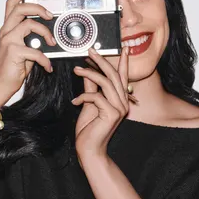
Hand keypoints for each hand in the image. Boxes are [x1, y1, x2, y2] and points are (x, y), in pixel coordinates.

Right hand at [0, 0, 56, 104]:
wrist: (2, 83)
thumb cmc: (14, 66)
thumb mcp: (24, 47)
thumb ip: (32, 37)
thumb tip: (48, 33)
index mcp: (8, 28)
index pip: (12, 4)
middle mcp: (6, 31)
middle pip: (20, 8)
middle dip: (38, 8)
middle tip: (49, 15)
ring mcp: (8, 40)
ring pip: (29, 25)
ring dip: (46, 32)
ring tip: (52, 43)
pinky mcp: (13, 51)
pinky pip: (35, 50)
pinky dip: (45, 59)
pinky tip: (47, 66)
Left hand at [71, 46, 130, 160]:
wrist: (89, 149)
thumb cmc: (89, 129)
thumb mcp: (89, 104)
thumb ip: (91, 89)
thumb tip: (88, 74)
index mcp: (120, 99)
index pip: (123, 77)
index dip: (123, 62)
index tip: (123, 48)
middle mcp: (123, 103)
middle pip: (114, 76)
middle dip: (102, 61)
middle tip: (90, 51)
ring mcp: (120, 108)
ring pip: (105, 83)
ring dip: (89, 74)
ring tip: (77, 70)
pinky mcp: (112, 114)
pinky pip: (96, 97)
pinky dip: (83, 96)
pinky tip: (75, 102)